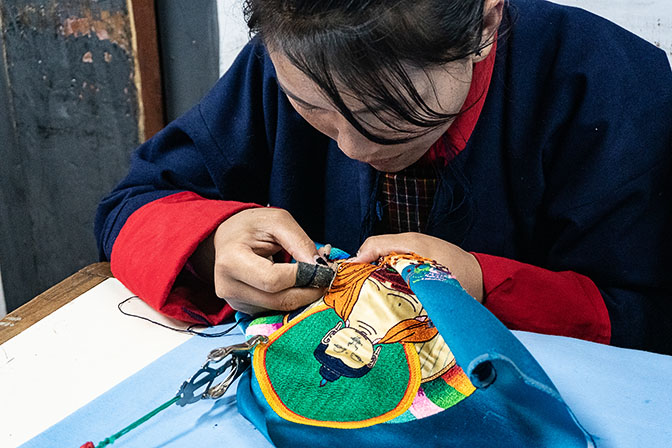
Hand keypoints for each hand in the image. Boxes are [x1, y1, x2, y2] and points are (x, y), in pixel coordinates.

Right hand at [190, 208, 326, 313]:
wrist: (227, 236)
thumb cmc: (251, 226)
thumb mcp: (278, 222)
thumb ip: (301, 244)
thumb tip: (322, 269)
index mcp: (232, 261)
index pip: (273, 280)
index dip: (303, 276)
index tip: (325, 268)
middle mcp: (228, 287)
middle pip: (279, 300)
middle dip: (309, 291)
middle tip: (327, 277)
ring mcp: (234, 302)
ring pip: (280, 309)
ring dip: (303, 296)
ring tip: (313, 277)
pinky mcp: (244, 309)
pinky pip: (275, 310)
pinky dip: (292, 299)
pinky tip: (297, 284)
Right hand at [351, 233, 483, 301]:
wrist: (484, 278)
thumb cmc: (463, 277)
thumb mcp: (434, 280)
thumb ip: (410, 282)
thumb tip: (386, 295)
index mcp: (411, 243)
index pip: (374, 244)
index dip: (358, 258)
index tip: (349, 276)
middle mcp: (409, 243)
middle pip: (375, 250)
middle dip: (361, 266)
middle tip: (352, 287)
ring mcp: (412, 251)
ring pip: (382, 258)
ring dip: (372, 272)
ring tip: (363, 292)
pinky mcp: (416, 261)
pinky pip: (392, 263)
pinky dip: (383, 274)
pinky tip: (382, 291)